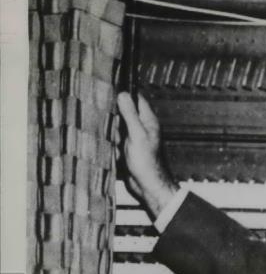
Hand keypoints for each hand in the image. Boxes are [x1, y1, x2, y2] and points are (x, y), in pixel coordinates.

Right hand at [116, 91, 178, 217]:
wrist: (148, 186)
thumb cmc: (147, 162)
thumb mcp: (137, 134)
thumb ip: (130, 114)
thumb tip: (123, 94)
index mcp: (148, 121)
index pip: (136, 99)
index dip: (125, 93)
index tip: (110, 87)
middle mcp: (142, 127)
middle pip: (124, 111)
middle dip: (115, 113)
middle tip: (107, 113)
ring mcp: (135, 137)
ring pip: (118, 125)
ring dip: (112, 128)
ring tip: (111, 132)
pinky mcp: (128, 148)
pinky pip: (116, 138)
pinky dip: (112, 139)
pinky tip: (109, 142)